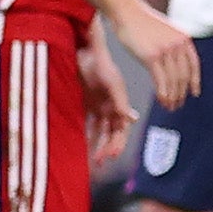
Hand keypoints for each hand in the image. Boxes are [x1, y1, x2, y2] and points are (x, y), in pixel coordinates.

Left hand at [74, 20, 140, 163]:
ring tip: (93, 161)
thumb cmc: (99, 62)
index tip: (111, 155)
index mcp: (120, 102)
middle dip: (108, 148)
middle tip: (101, 162)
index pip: (122, 128)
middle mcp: (111, 106)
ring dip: (98, 145)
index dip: (118, 142)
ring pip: (100, 132)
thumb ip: (120, 99)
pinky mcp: (86, 104)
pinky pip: (88, 124)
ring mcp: (98, 106)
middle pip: (112, 133)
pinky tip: (81, 146)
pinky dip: (86, 136)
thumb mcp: (111, 80)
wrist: (81, 50)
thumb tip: (131, 119)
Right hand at [111, 0, 198, 112]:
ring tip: (169, 106)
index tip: (194, 93)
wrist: (127, 12)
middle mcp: (178, 45)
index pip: (193, 65)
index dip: (194, 81)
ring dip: (172, 96)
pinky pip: (161, 80)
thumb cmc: (143, 23)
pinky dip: (163, 93)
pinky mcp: (151, 56)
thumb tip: (177, 62)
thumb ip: (174, 44)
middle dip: (181, 93)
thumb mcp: (166, 31)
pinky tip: (162, 100)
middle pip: (183, 76)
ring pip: (173, 80)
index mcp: (184, 39)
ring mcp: (165, 50)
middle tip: (177, 105)